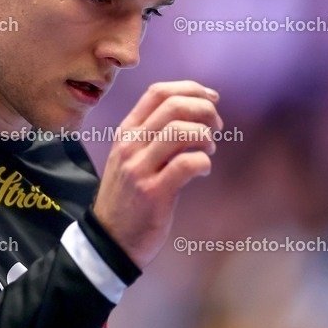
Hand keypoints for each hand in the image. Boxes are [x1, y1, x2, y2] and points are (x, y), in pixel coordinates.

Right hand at [93, 81, 221, 268]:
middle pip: (174, 106)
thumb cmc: (128, 196)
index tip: (211, 99)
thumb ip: (152, 134)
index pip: (158, 92)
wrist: (110, 238)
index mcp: (126, 131)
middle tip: (217, 127)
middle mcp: (130, 145)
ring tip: (209, 149)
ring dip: (206, 135)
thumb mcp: (130, 157)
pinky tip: (203, 170)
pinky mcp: (153, 192)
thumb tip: (193, 112)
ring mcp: (140, 168)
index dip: (191, 89)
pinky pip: (187, 163)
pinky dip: (203, 162)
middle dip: (205, 110)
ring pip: (181, 130)